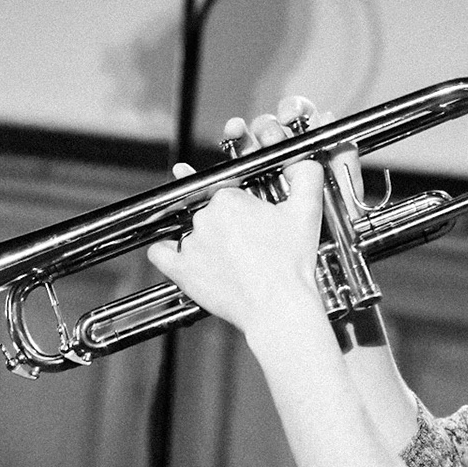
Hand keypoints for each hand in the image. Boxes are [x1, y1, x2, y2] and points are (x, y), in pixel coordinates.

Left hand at [145, 95, 341, 334]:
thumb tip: (303, 160)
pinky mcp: (180, 270)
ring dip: (200, 235)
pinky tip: (178, 252)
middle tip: (245, 238)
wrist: (279, 306)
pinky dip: (165, 250)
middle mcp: (204, 216)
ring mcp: (190, 243)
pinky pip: (160, 252)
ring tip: (224, 252)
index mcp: (229, 198)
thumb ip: (306, 175)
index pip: (226, 190)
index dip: (239, 202)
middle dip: (224, 220)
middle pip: (207, 209)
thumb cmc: (292, 263)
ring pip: (186, 229)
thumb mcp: (307, 210)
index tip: (247, 213)